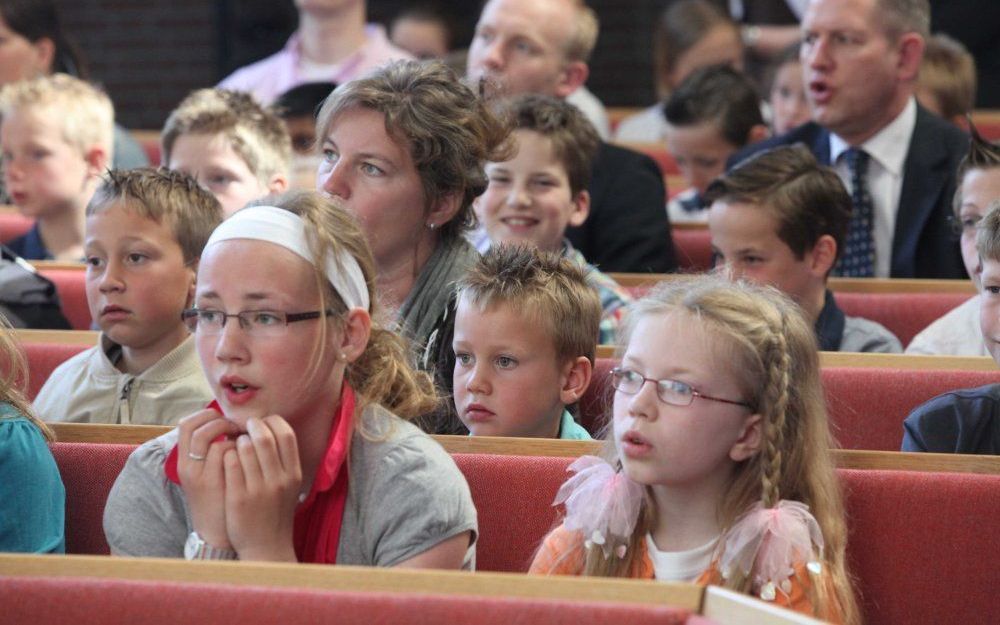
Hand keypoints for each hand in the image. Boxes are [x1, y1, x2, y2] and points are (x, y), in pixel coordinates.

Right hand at [176, 409, 239, 549]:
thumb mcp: (207, 474)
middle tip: (237, 426)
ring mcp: (201, 476)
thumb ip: (212, 452)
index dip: (206, 415)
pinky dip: (240, 449)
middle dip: (219, 421)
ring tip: (244, 439)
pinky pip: (228, 455)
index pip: (186, 424)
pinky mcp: (216, 485)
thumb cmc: (218, 499)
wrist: (218, 533)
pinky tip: (250, 454)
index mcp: (184, 462)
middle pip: (195, 427)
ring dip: (231, 434)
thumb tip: (229, 425)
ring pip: (212, 439)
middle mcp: (188, 467)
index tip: (223, 418)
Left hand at [223, 415, 301, 560]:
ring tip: (235, 443)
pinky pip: (230, 464)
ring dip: (237, 440)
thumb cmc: (276, 513)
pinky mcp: (239, 497)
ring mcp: (259, 489)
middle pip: (265, 438)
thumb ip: (285, 461)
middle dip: (252, 427)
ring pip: (245, 448)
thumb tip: (272, 430)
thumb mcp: (290, 487)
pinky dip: (227, 455)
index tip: (262, 423)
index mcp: (294, 474)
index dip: (272, 422)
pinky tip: (226, 457)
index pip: (286, 434)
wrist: (266, 547)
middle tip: (244, 427)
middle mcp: (279, 480)